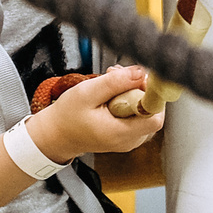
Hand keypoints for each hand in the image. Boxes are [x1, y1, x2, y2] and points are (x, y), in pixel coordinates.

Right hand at [25, 64, 164, 159]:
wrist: (56, 135)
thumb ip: (115, 83)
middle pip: (152, 110)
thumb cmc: (67, 117)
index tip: (138, 79)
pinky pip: (137, 113)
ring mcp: (130, 139)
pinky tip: (111, 93)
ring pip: (145, 109)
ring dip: (132, 91)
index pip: (155, 116)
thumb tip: (141, 72)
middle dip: (138, 88)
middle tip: (118, 76)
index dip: (151, 95)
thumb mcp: (86, 93)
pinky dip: (128, 99)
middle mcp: (130, 140)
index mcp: (120, 133)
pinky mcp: (128, 134)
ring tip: (110, 83)